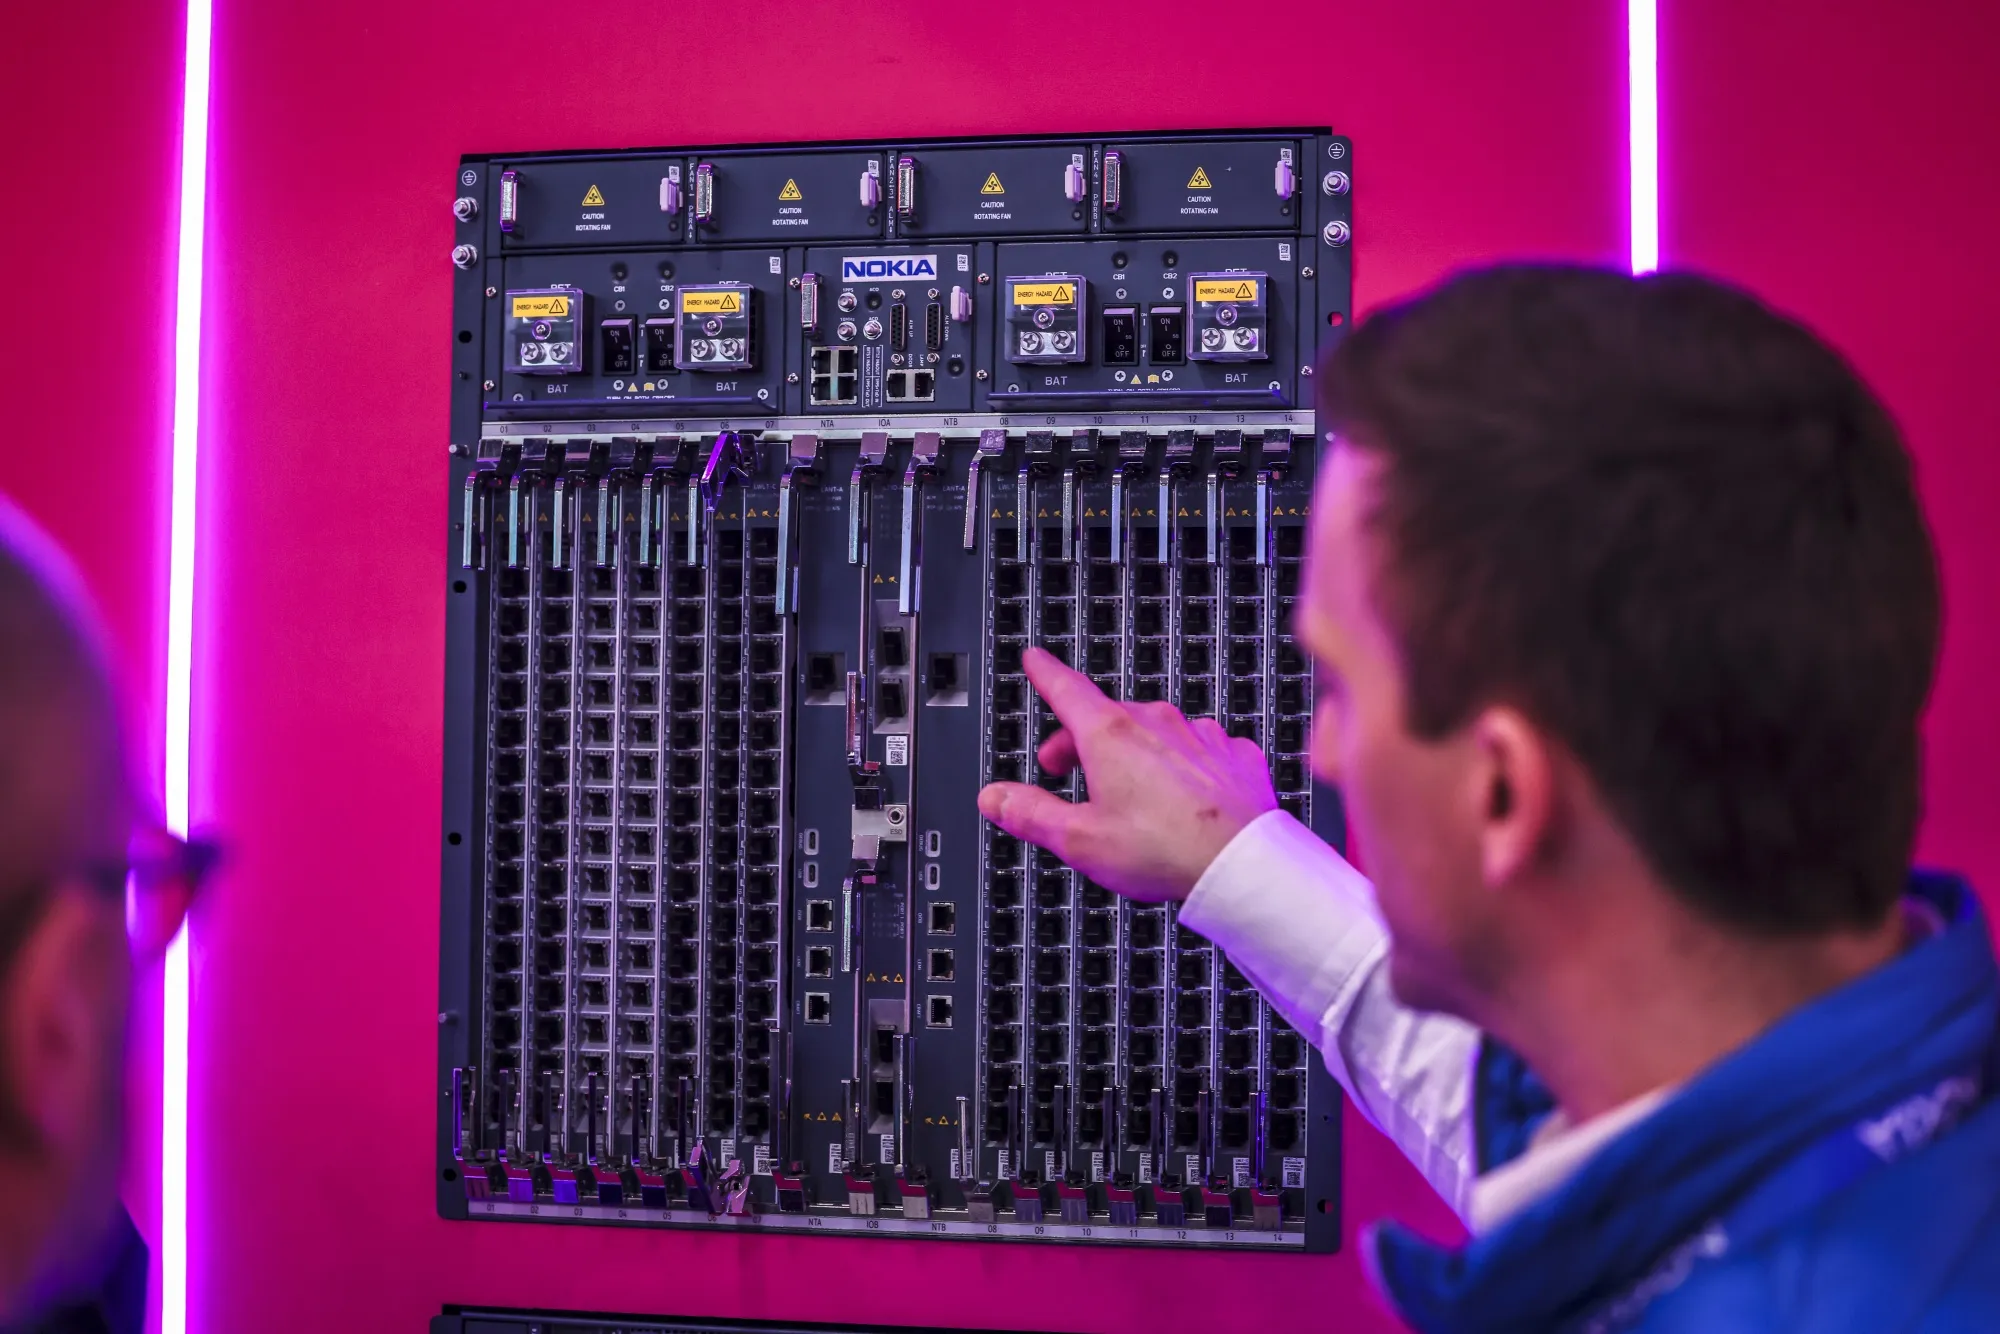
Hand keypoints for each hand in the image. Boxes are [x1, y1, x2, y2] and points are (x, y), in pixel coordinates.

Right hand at [977, 647, 1278, 902]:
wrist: (1242, 864)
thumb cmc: (1165, 851)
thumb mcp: (1080, 840)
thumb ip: (1032, 813)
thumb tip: (996, 797)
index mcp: (1111, 735)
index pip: (1067, 689)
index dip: (1046, 674)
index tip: (1036, 660)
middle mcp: (1157, 723)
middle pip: (1107, 717)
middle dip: (1082, 737)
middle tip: (1066, 769)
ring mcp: (1200, 735)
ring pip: (1155, 732)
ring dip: (1135, 752)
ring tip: (1131, 796)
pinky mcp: (1233, 754)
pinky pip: (1198, 750)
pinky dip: (1183, 766)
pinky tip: (1183, 799)